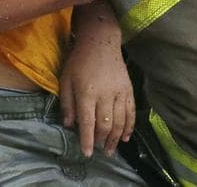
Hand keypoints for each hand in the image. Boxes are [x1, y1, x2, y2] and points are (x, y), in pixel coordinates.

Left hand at [60, 1, 134, 157]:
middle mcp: (105, 94)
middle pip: (105, 124)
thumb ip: (67, 103)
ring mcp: (119, 92)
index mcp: (87, 92)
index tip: (87, 154)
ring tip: (111, 150)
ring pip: (119, 121)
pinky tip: (125, 137)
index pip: (87, 122)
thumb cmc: (79, 61)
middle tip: (99, 151)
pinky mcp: (128, 89)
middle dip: (102, 141)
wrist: (101, 41)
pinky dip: (129, 127)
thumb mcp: (65, 80)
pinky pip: (131, 112)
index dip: (87, 140)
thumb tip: (69, 125)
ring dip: (115, 138)